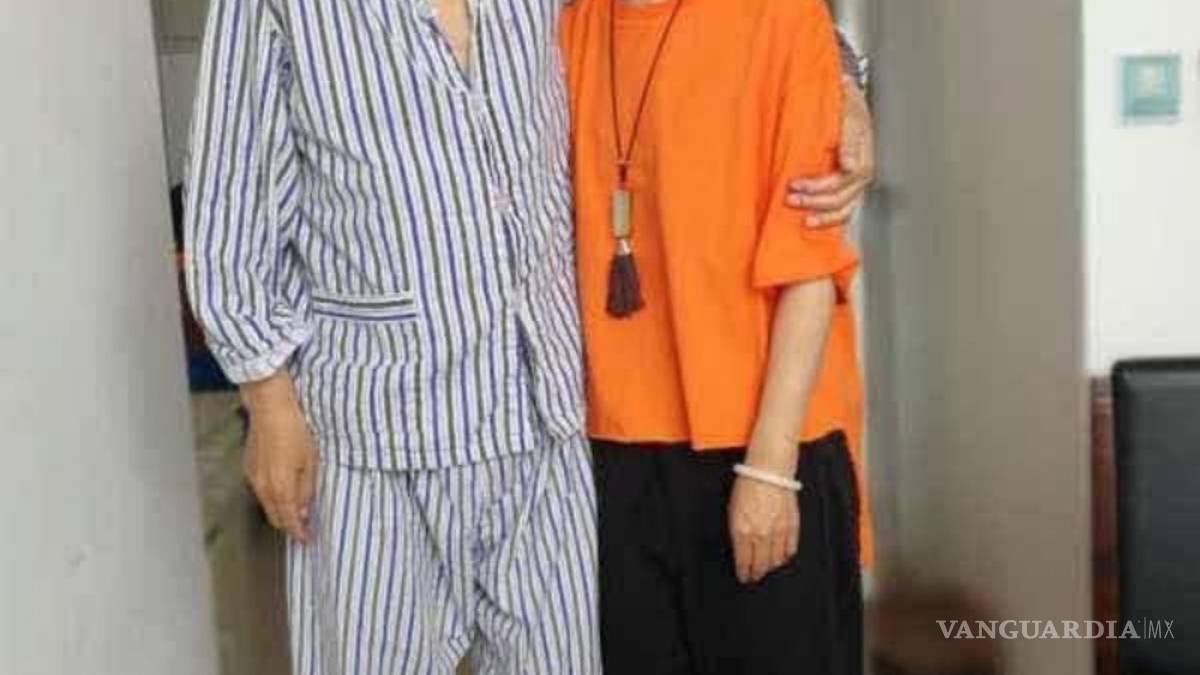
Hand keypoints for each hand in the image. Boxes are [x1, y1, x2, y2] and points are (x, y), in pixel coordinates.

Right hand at [241, 372, 317, 541]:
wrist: (270, 408)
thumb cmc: (295, 431)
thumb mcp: (310, 461)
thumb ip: (306, 489)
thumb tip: (304, 509)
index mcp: (280, 489)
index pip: (289, 520)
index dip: (298, 532)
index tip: (306, 539)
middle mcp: (263, 488)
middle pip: (275, 517)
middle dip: (289, 525)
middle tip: (303, 527)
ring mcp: (253, 478)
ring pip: (266, 505)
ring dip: (280, 511)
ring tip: (295, 510)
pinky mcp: (249, 467)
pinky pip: (261, 491)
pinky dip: (272, 497)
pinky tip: (282, 490)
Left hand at [728, 448, 800, 584]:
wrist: (768, 472)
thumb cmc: (748, 487)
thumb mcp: (733, 511)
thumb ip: (737, 533)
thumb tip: (742, 551)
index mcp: (742, 531)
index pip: (743, 562)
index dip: (744, 573)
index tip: (744, 577)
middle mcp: (760, 535)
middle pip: (760, 565)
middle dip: (756, 574)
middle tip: (754, 577)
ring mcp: (777, 532)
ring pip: (775, 561)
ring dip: (770, 567)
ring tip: (767, 567)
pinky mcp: (791, 526)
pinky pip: (789, 550)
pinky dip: (785, 556)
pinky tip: (781, 556)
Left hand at [786, 77, 874, 227]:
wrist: (843, 96)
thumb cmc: (843, 101)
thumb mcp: (848, 109)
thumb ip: (849, 137)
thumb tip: (850, 166)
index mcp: (863, 153)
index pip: (846, 179)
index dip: (820, 186)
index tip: (796, 183)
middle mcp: (862, 171)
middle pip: (843, 197)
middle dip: (816, 201)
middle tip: (791, 199)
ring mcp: (856, 182)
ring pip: (845, 209)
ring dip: (824, 217)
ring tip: (803, 220)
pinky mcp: (847, 187)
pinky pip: (843, 211)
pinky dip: (829, 220)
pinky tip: (812, 223)